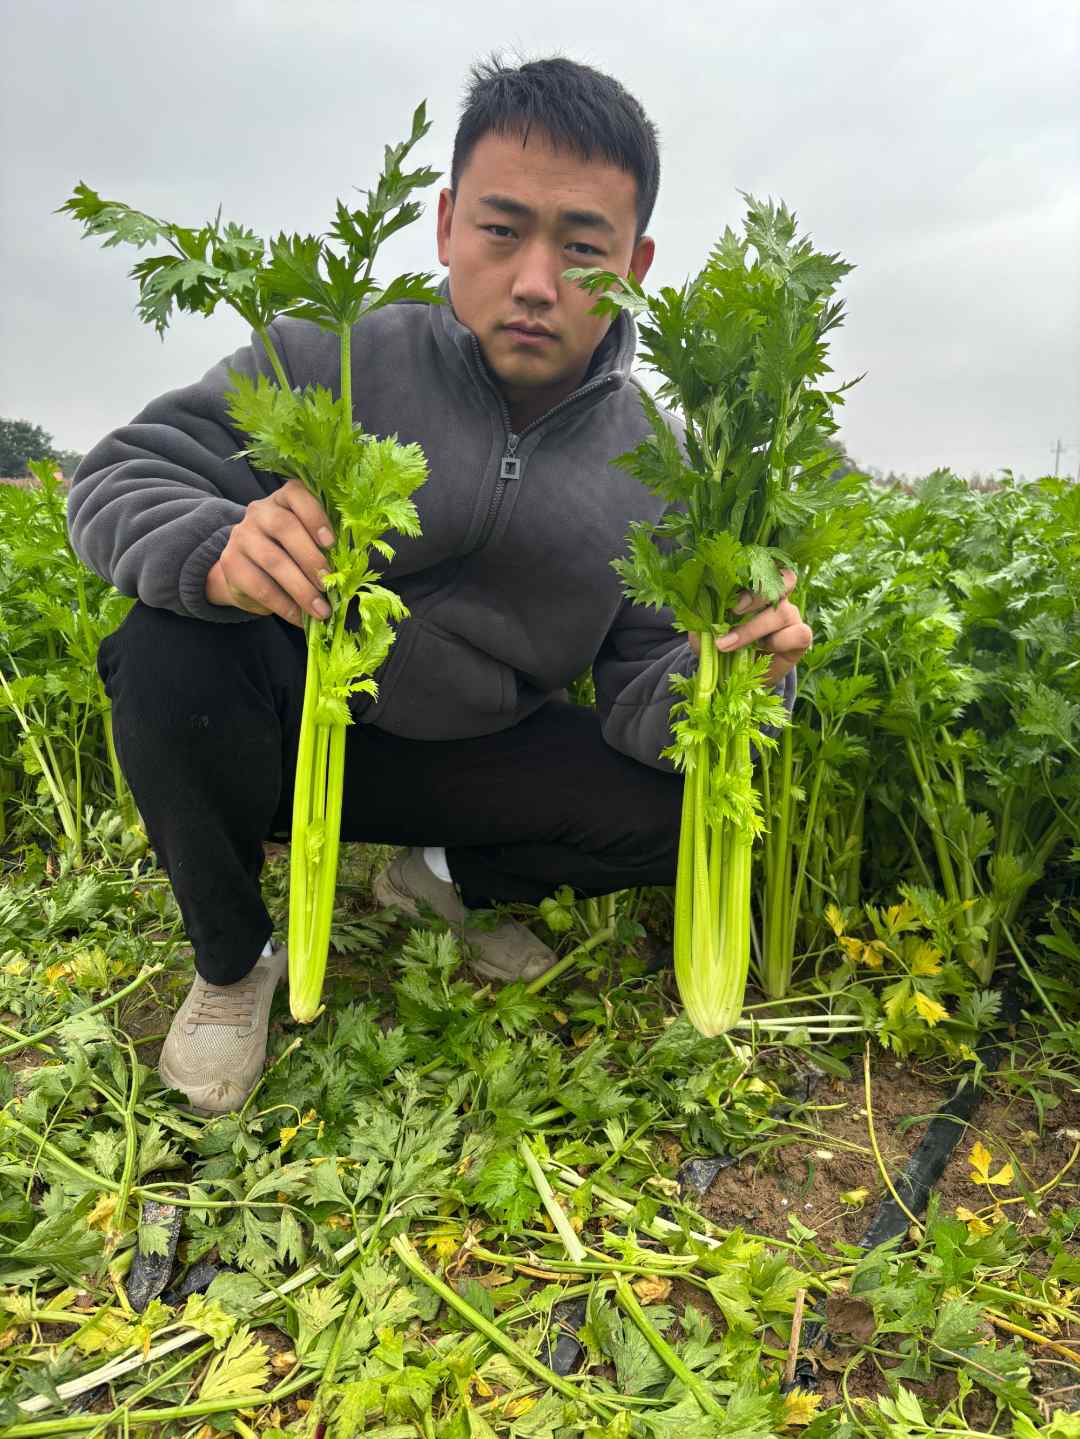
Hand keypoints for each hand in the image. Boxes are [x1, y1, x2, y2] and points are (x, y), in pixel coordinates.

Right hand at [207, 479, 335, 625]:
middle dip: (311, 559)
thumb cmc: (287, 554)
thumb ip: (321, 546)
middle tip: (329, 584)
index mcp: (283, 499)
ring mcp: (242, 535)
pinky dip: (284, 606)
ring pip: (274, 560)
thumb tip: (346, 573)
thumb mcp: (304, 541)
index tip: (331, 543)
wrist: (244, 572)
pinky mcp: (231, 563)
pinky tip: (300, 617)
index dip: (315, 516)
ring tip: (320, 610)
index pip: (296, 493)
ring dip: (301, 589)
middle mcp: (260, 511)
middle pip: (285, 527)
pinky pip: (260, 586)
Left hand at [687, 569, 812, 686]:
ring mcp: (791, 615)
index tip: (726, 587)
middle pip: (783, 579)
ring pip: (783, 611)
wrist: (741, 676)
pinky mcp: (801, 637)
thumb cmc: (725, 646)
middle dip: (756, 594)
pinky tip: (762, 650)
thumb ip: (703, 621)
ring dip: (753, 628)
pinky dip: (778, 642)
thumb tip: (695, 615)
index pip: (763, 565)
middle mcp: (777, 597)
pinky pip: (800, 633)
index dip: (750, 571)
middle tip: (734, 610)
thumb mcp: (708, 632)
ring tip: (728, 644)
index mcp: (755, 587)